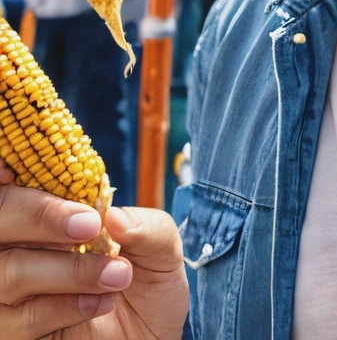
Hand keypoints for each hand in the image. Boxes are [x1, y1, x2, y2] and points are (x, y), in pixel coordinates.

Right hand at [0, 165, 188, 338]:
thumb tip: (114, 217)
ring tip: (117, 276)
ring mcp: (10, 295)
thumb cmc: (148, 291)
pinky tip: (98, 304)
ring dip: (68, 272)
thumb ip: (149, 227)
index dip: (9, 175)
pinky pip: (18, 318)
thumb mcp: (163, 252)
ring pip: (9, 271)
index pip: (14, 190)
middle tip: (89, 226)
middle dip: (39, 215)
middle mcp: (21, 249)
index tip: (19, 169)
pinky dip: (61, 308)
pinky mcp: (11, 332)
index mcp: (52, 217)